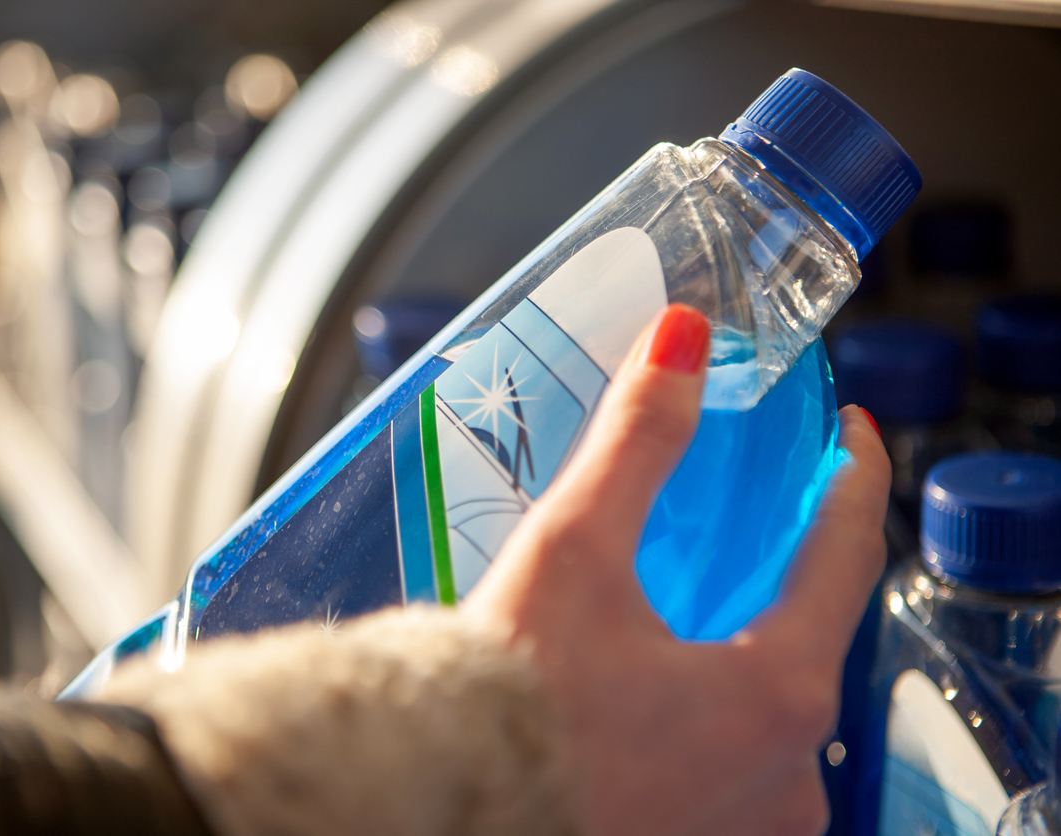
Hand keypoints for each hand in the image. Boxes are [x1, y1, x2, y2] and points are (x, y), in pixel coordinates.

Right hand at [464, 304, 890, 835]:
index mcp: (775, 695)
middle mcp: (784, 771)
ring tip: (692, 586)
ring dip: (745, 638)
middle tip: (754, 509)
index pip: (847, 557)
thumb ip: (637, 442)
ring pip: (771, 699)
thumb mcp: (574, 553)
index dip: (854, 480)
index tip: (848, 436)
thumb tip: (682, 341)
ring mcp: (749, 819)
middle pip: (811, 631)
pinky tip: (660, 675)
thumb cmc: (507, 704)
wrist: (439, 811)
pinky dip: (715, 701)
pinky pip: (736, 754)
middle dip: (785, 563)